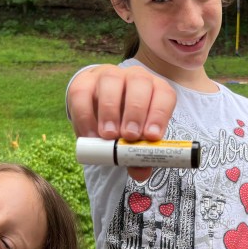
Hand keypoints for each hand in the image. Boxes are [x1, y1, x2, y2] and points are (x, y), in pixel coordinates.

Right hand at [67, 64, 176, 180]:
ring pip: (111, 81)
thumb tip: (141, 173)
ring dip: (110, 109)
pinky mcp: (85, 81)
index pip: (164, 95)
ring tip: (108, 135)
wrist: (100, 110)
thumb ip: (139, 156)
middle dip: (135, 111)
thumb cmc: (126, 126)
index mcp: (156, 90)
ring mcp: (109, 76)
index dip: (160, 115)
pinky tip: (90, 134)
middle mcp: (135, 77)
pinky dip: (85, 115)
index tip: (151, 137)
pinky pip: (83, 92)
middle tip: (129, 136)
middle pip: (139, 83)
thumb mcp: (136, 141)